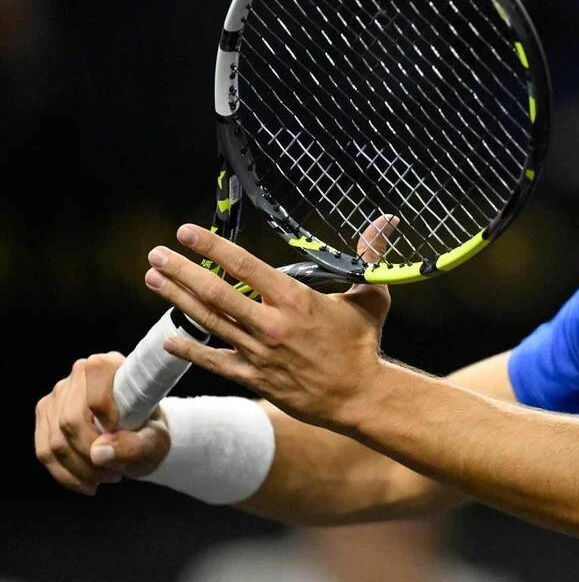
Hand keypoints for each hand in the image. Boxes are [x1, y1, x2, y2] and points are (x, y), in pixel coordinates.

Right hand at [34, 352, 170, 494]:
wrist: (141, 433)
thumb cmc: (151, 430)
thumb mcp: (155, 440)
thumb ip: (135, 445)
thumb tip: (99, 454)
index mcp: (110, 367)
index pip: (95, 397)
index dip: (105, 426)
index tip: (125, 442)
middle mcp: (78, 374)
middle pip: (71, 422)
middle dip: (92, 458)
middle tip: (115, 474)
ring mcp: (57, 394)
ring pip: (55, 442)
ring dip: (80, 470)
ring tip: (106, 478)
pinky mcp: (46, 414)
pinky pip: (44, 451)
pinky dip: (65, 474)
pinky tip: (87, 482)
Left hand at [143, 215, 398, 430]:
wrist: (361, 396)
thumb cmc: (365, 344)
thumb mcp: (370, 296)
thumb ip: (370, 255)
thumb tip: (385, 221)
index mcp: (295, 299)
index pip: (245, 265)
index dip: (212, 247)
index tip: (187, 232)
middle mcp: (272, 324)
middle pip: (216, 293)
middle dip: (181, 271)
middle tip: (155, 255)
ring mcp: (260, 353)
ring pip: (210, 322)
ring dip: (178, 300)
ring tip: (153, 280)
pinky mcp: (255, 378)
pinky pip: (216, 361)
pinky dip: (191, 349)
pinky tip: (168, 338)